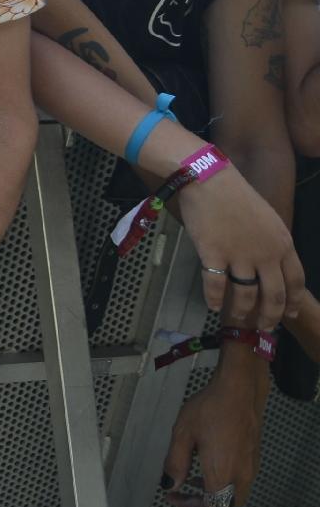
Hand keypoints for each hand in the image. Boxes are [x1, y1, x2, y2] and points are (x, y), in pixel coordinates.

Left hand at [162, 354, 267, 506]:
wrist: (239, 390)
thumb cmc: (210, 408)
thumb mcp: (183, 433)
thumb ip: (175, 463)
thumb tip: (170, 485)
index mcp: (222, 473)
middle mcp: (240, 475)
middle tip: (178, 500)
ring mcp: (249, 468)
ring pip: (232, 498)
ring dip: (210, 499)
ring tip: (186, 489)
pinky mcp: (252, 459)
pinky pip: (237, 485)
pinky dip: (220, 489)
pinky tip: (203, 475)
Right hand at [174, 167, 302, 328]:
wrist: (209, 179)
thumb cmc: (237, 195)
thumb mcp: (266, 219)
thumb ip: (272, 243)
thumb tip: (271, 264)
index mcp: (282, 244)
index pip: (295, 281)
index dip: (293, 301)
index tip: (289, 314)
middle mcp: (265, 254)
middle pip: (273, 295)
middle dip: (270, 315)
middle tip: (265, 327)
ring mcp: (239, 256)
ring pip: (246, 295)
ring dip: (242, 311)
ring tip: (238, 318)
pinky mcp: (213, 255)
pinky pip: (215, 285)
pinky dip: (214, 299)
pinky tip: (212, 306)